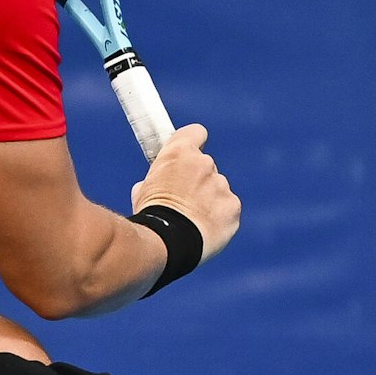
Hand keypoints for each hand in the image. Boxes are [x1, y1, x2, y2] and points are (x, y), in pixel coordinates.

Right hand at [130, 124, 239, 261]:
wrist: (167, 241)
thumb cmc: (151, 216)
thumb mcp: (142, 191)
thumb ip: (157, 179)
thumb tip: (157, 184)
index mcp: (179, 153)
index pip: (195, 132)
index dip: (193, 142)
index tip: (188, 153)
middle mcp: (204, 163)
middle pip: (205, 166)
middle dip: (196, 180)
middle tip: (182, 200)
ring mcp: (221, 185)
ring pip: (217, 188)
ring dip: (208, 199)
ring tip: (191, 220)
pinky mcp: (233, 206)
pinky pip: (227, 208)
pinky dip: (218, 217)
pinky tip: (204, 229)